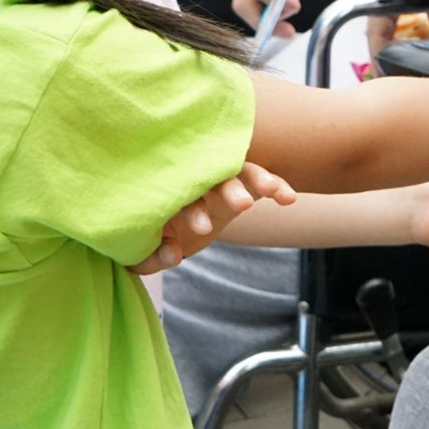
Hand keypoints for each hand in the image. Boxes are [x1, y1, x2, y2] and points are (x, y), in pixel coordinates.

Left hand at [132, 163, 296, 273]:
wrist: (165, 232)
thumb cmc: (149, 241)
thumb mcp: (141, 256)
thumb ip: (152, 257)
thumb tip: (175, 253)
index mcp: (166, 191)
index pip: (181, 193)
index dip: (193, 209)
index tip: (203, 229)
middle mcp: (193, 180)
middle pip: (212, 175)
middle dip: (229, 188)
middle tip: (243, 206)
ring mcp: (217, 181)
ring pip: (238, 171)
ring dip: (257, 177)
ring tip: (273, 190)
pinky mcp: (238, 186)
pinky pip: (258, 180)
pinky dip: (274, 184)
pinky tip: (288, 197)